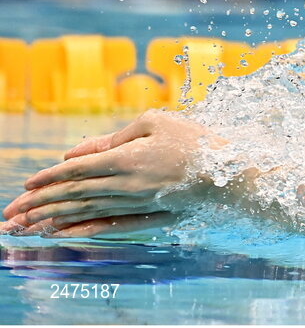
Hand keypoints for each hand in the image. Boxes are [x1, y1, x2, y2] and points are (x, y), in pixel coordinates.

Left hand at [0, 109, 215, 236]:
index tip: (25, 186)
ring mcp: (138, 204)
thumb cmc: (195, 139)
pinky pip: (110, 226)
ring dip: (52, 220)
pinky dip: (84, 230)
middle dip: (38, 205)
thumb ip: (113, 138)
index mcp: (128, 158)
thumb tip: (76, 154)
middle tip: (10, 216)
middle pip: (75, 195)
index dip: (48, 178)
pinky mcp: (151, 217)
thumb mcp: (155, 122)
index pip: (77, 170)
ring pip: (87, 212)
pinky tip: (65, 234)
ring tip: (26, 227)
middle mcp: (128, 185)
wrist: (231, 172)